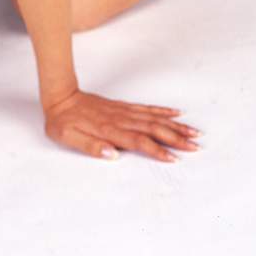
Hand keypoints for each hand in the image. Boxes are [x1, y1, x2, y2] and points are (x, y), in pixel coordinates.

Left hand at [43, 88, 200, 161]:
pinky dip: (162, 111)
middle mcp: (120, 119)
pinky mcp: (123, 107)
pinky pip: (146, 108)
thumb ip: (91, 146)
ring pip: (154, 118)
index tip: (173, 157)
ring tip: (193, 132)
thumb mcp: (69, 138)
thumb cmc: (63, 122)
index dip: (156, 149)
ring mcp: (124, 112)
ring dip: (174, 126)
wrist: (60, 98)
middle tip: (195, 146)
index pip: (138, 141)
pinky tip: (176, 114)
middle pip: (153, 129)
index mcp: (109, 129)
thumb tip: (113, 154)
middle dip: (175, 138)